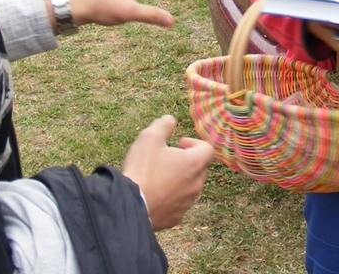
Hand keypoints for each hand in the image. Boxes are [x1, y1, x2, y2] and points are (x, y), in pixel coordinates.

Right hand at [122, 115, 213, 230]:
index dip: (194, 143)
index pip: (208, 149)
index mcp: (194, 163)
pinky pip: (178, 204)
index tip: (178, 144)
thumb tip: (170, 120)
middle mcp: (196, 184)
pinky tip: (154, 193)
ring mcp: (187, 203)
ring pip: (189, 187)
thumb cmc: (142, 168)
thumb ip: (163, 125)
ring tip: (157, 175)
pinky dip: (171, 197)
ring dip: (179, 179)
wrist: (131, 204)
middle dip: (186, 161)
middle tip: (166, 158)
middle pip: (199, 168)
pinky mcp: (176, 217)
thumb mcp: (150, 137)